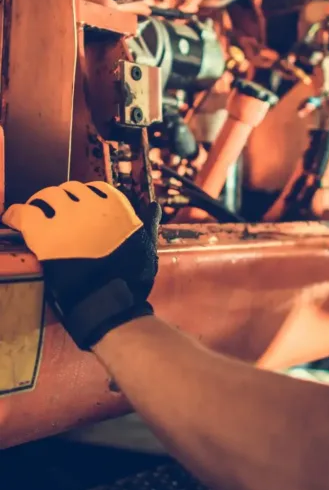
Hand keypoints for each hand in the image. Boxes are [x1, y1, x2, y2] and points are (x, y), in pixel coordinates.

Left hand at [3, 181, 160, 349]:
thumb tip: (154, 206)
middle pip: (69, 190)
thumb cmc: (131, 275)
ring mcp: (68, 217)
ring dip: (41, 205)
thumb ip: (149, 222)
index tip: (80, 210)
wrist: (110, 301)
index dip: (85, 199)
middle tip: (56, 217)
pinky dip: (14, 214)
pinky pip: (22, 212)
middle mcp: (92, 205)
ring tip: (37, 218)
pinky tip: (11, 220)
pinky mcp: (44, 232)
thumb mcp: (147, 244)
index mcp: (117, 206)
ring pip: (46, 196)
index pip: (96, 188)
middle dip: (62, 200)